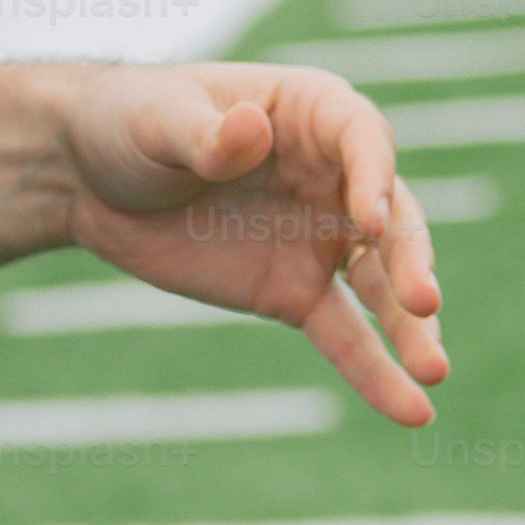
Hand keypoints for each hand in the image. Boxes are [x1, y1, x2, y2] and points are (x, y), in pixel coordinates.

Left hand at [60, 62, 450, 425]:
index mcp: (311, 112)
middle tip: (424, 303)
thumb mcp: (157, 119)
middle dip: (411, 262)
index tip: (371, 224)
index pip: (363, 139)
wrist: (90, 178)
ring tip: (434, 371)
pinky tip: (412, 412)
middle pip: (392, 220)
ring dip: (411, 328)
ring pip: (382, 286)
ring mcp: (321, 240)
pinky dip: (376, 374)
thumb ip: (205, 134)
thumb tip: (250, 129)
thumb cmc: (131, 121)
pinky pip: (346, 337)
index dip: (375, 180)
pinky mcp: (295, 293)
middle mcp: (335, 177)